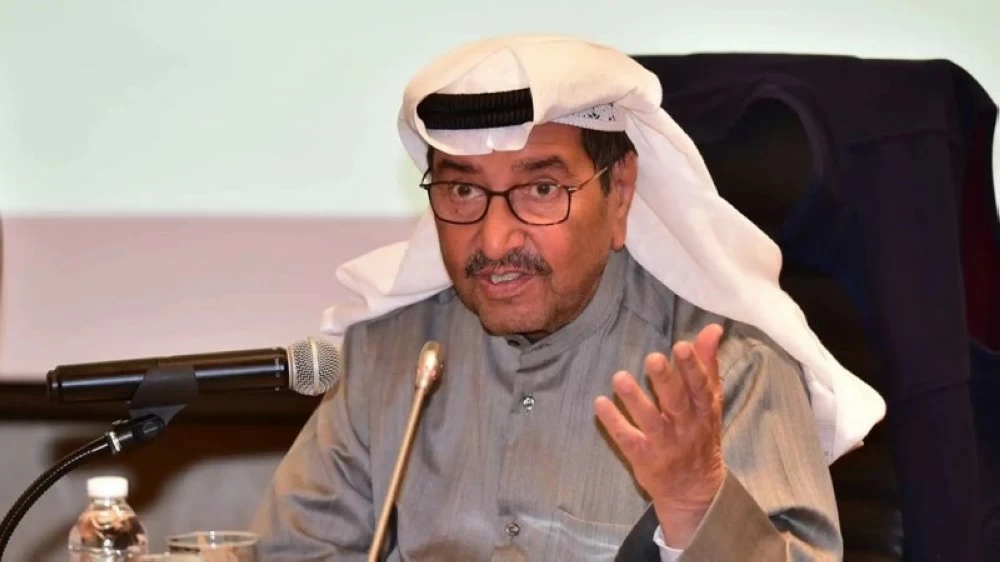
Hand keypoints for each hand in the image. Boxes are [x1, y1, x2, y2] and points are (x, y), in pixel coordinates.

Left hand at [594, 323, 725, 547]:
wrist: (695, 489)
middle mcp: (686, 425)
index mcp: (703, 409)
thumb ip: (708, 364)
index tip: (681, 345)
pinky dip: (614, 422)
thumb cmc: (701, 434)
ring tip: (619, 377)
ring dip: (634, 399)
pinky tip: (600, 404)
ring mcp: (664, 443)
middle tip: (652, 358)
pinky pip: (628, 439)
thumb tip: (712, 328)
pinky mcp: (644, 457)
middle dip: (665, 380)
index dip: (692, 367)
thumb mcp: (710, 402)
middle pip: (676, 401)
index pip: (700, 386)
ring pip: (649, 420)